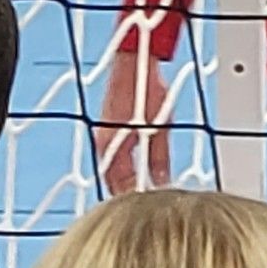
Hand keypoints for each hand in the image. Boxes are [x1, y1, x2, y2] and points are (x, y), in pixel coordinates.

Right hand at [95, 49, 171, 194]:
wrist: (135, 59)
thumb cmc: (145, 87)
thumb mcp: (160, 127)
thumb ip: (160, 159)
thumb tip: (163, 183)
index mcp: (112, 148)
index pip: (119, 188)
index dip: (135, 200)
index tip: (149, 208)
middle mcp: (104, 144)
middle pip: (114, 182)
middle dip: (129, 194)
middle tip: (149, 203)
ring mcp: (105, 136)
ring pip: (113, 170)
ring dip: (127, 180)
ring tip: (147, 188)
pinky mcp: (109, 128)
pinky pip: (115, 156)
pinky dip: (126, 165)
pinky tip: (140, 167)